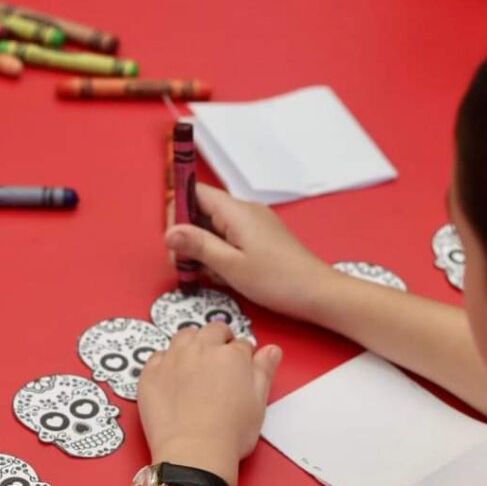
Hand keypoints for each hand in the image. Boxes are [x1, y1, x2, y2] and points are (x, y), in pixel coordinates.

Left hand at [137, 322, 281, 485]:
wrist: (194, 452)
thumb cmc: (231, 432)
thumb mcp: (258, 402)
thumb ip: (264, 370)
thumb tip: (272, 350)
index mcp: (231, 355)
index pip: (241, 344)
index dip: (243, 355)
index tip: (242, 367)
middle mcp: (201, 349)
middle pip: (212, 331)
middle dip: (220, 339)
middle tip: (220, 358)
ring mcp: (173, 359)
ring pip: (184, 336)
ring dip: (193, 342)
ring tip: (196, 359)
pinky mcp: (151, 374)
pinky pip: (158, 356)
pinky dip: (167, 360)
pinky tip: (171, 375)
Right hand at [165, 184, 336, 320]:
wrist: (318, 293)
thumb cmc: (278, 280)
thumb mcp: (230, 266)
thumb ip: (198, 246)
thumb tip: (168, 233)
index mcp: (236, 211)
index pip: (195, 192)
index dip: (177, 211)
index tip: (173, 240)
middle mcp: (244, 211)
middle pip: (202, 211)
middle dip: (188, 236)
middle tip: (184, 266)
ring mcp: (253, 225)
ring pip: (214, 228)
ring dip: (203, 249)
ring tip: (208, 274)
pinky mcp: (259, 238)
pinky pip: (229, 239)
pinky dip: (219, 254)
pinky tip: (224, 275)